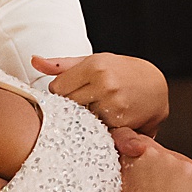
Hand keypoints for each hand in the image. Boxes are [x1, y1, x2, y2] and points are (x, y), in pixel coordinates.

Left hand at [34, 51, 170, 131]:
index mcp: (94, 65)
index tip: (74, 90)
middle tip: (87, 101)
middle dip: (72, 106)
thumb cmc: (121, 72)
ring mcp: (113, 104)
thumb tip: (34, 60)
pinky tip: (106, 119)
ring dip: (84, 119)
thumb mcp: (94, 61)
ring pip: (79, 120)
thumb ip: (62, 65)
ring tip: (98, 108)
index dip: (62, 92)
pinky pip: (95, 130)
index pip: (57, 88)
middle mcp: (104, 83)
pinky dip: (97, 128)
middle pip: (67, 105)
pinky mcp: (121, 122)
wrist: (157, 87)